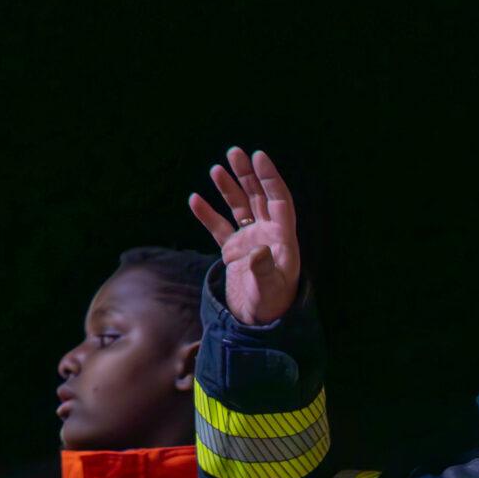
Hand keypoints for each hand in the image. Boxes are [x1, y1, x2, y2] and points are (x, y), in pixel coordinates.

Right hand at [188, 147, 301, 325]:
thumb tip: (257, 249)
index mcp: (283, 239)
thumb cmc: (271, 307)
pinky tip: (195, 199)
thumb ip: (263, 270)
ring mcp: (250, 241)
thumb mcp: (269, 290)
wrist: (258, 325)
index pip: (279, 200)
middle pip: (259, 197)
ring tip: (216, 168)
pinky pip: (220, 228)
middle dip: (247, 175)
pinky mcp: (235, 251)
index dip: (270, 178)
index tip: (258, 157)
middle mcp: (268, 235)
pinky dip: (208, 214)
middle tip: (234, 152)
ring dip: (229, 187)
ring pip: (240, 207)